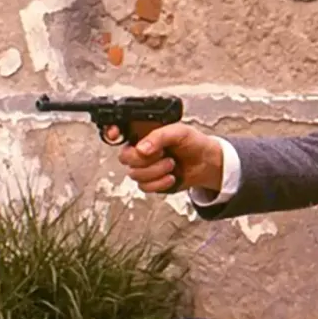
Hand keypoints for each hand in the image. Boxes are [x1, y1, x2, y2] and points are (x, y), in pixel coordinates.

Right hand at [109, 122, 223, 193]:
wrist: (206, 162)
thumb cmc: (193, 142)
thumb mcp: (179, 132)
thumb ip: (159, 137)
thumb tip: (141, 148)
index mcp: (144, 133)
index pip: (119, 131)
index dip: (111, 132)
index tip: (115, 135)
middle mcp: (140, 149)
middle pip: (124, 157)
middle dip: (144, 159)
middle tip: (163, 154)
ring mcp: (144, 167)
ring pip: (134, 174)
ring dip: (156, 171)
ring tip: (172, 164)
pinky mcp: (151, 182)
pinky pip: (144, 187)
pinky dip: (160, 183)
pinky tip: (171, 176)